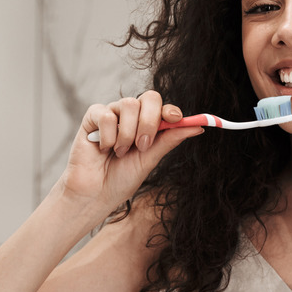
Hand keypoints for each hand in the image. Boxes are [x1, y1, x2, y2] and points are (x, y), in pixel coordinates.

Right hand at [58, 91, 202, 211]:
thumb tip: (199, 127)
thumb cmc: (121, 178)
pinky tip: (103, 148)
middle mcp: (131, 116)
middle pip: (149, 98)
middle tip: (142, 145)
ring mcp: (112, 114)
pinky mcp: (93, 117)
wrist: (95, 193)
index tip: (175, 119)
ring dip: (127, 134)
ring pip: (128, 104)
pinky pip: (106, 114)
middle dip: (149, 121)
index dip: (170, 110)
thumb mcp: (150, 159)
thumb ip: (170, 140)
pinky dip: (108, 136)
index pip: (162, 107)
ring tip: (120, 152)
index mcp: (147, 125)